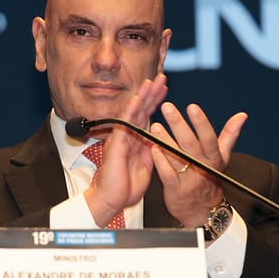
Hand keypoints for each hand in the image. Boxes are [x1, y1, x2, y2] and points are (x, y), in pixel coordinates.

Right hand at [83, 73, 167, 226]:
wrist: (112, 200)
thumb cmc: (125, 186)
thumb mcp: (146, 165)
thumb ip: (151, 149)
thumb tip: (160, 138)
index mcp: (136, 140)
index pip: (148, 115)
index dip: (157, 101)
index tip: (166, 88)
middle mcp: (128, 135)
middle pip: (141, 108)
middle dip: (152, 92)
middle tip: (162, 77)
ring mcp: (121, 137)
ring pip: (132, 111)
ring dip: (143, 95)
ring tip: (152, 81)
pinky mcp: (116, 143)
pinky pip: (123, 123)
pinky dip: (130, 110)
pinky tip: (137, 98)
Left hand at [150, 102, 247, 227]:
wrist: (203, 212)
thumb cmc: (210, 179)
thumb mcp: (223, 158)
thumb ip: (230, 135)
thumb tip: (242, 115)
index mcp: (214, 157)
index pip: (209, 137)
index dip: (201, 122)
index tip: (192, 107)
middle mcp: (202, 166)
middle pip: (190, 143)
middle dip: (178, 124)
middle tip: (167, 108)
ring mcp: (189, 179)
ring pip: (177, 157)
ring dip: (166, 140)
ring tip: (156, 125)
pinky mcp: (175, 190)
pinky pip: (167, 173)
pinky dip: (160, 161)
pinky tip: (153, 148)